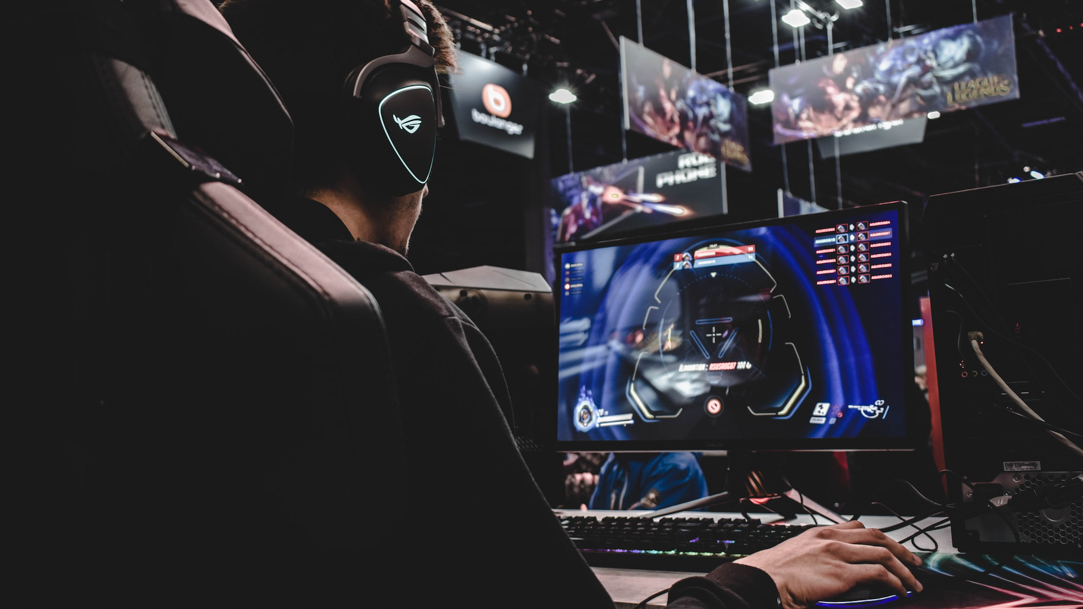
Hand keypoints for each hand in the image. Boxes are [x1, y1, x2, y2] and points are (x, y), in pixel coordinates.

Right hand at [733, 520, 922, 608]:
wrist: (763, 580)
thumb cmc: (774, 573)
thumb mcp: (797, 555)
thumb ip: (818, 555)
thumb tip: (836, 568)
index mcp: (820, 533)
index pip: (858, 526)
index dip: (879, 537)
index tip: (889, 546)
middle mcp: (832, 539)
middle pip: (877, 537)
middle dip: (900, 549)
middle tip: (912, 561)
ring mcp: (839, 554)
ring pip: (884, 554)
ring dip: (904, 569)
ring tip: (913, 581)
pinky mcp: (844, 574)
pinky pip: (880, 574)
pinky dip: (896, 582)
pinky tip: (900, 591)